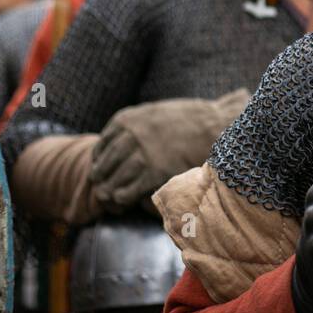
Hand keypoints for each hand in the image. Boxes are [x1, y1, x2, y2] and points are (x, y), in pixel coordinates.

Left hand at [88, 89, 249, 213]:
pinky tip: (124, 200)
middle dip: (101, 177)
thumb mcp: (154, 112)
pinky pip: (129, 190)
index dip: (99, 160)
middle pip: (105, 164)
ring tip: (110, 196)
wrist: (214, 124)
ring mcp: (143, 154)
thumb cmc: (188, 118)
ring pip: (114, 179)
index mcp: (127, 120)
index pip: (101, 145)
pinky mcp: (156, 172)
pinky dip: (123, 198)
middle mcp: (131, 136)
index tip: (101, 168)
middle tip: (100, 185)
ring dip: (109, 190)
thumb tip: (118, 140)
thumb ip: (134, 124)